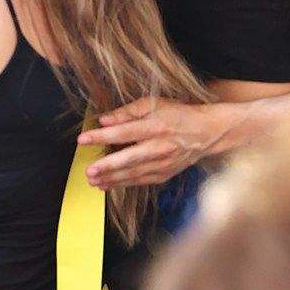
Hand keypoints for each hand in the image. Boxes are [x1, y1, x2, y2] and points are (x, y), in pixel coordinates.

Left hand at [79, 97, 238, 188]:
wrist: (206, 133)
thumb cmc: (177, 115)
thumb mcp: (153, 104)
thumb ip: (127, 112)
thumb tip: (104, 120)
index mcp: (155, 127)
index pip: (124, 132)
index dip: (102, 136)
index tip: (83, 140)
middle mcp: (159, 148)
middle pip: (129, 158)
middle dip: (107, 166)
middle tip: (88, 171)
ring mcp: (163, 164)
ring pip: (133, 174)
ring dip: (111, 179)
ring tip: (92, 181)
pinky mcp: (164, 175)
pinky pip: (140, 181)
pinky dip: (123, 184)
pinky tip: (107, 185)